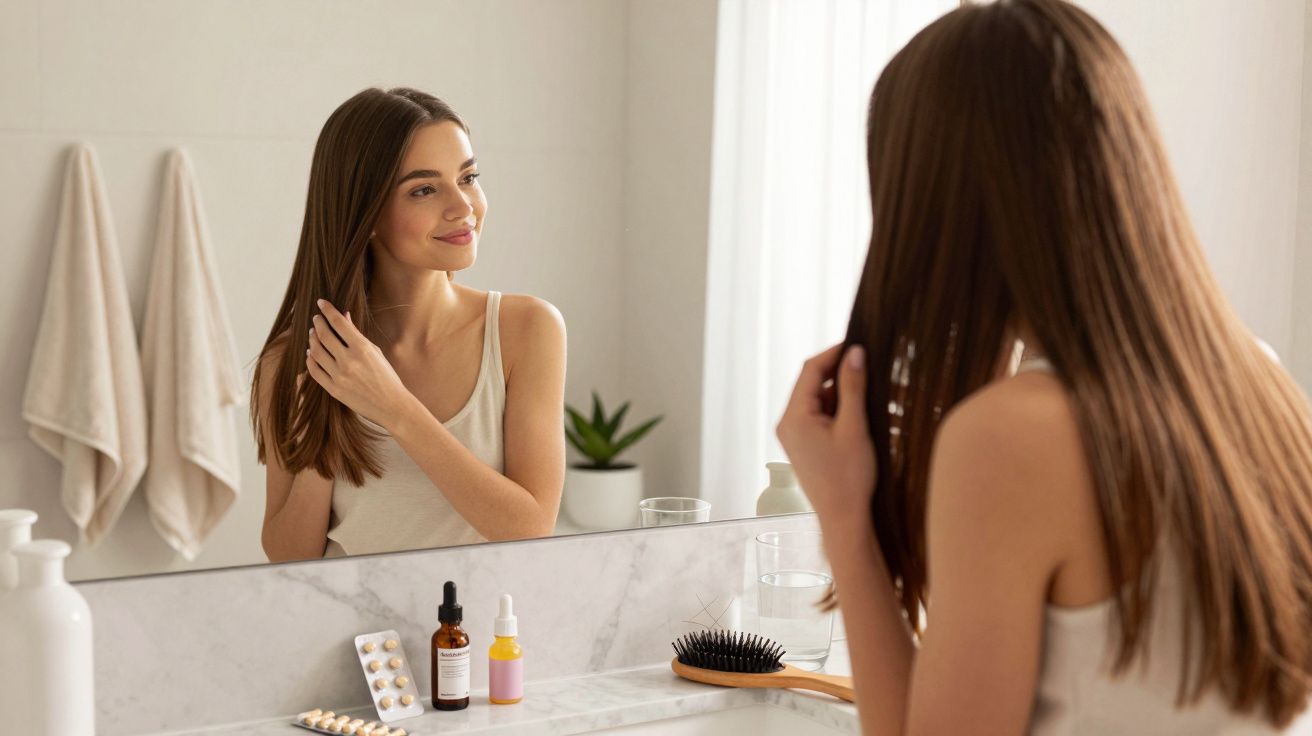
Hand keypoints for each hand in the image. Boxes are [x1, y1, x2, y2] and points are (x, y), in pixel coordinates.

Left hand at [306, 299, 414, 429]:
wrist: (391, 405)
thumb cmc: (387, 377)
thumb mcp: (375, 352)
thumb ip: (357, 334)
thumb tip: (344, 316)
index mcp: (362, 348)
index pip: (339, 322)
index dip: (327, 310)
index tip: (321, 303)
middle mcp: (349, 360)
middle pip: (324, 335)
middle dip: (318, 323)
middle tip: (316, 318)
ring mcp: (339, 376)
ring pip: (316, 351)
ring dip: (312, 339)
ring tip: (313, 334)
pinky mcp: (333, 389)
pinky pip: (314, 370)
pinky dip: (310, 359)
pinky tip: (311, 353)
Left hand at [775, 343, 876, 524]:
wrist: (844, 519)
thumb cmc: (849, 478)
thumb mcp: (855, 427)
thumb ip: (853, 387)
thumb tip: (854, 352)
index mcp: (794, 417)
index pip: (810, 369)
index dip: (834, 353)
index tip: (859, 344)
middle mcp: (788, 423)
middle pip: (813, 384)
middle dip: (842, 375)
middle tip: (871, 369)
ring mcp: (795, 435)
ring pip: (820, 401)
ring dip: (845, 395)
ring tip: (875, 398)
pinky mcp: (805, 445)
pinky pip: (821, 417)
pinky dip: (841, 412)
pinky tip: (864, 416)